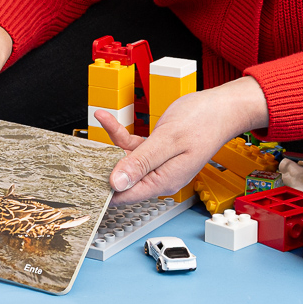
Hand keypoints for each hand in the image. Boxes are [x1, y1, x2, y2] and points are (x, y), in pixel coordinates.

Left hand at [97, 76, 268, 203]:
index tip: (82, 182)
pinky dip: (119, 133)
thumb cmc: (203, 122)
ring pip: (124, 160)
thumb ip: (141, 162)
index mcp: (163, 181)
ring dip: (110, 143)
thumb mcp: (168, 141)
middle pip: (121, 178)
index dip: (103, 190)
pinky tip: (107, 118)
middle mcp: (159, 177)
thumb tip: (116, 182)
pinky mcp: (157, 151)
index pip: (124, 195)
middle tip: (80, 153)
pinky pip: (132, 146)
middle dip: (101, 165)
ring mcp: (158, 164)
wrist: (222, 108)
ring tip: (100, 123)